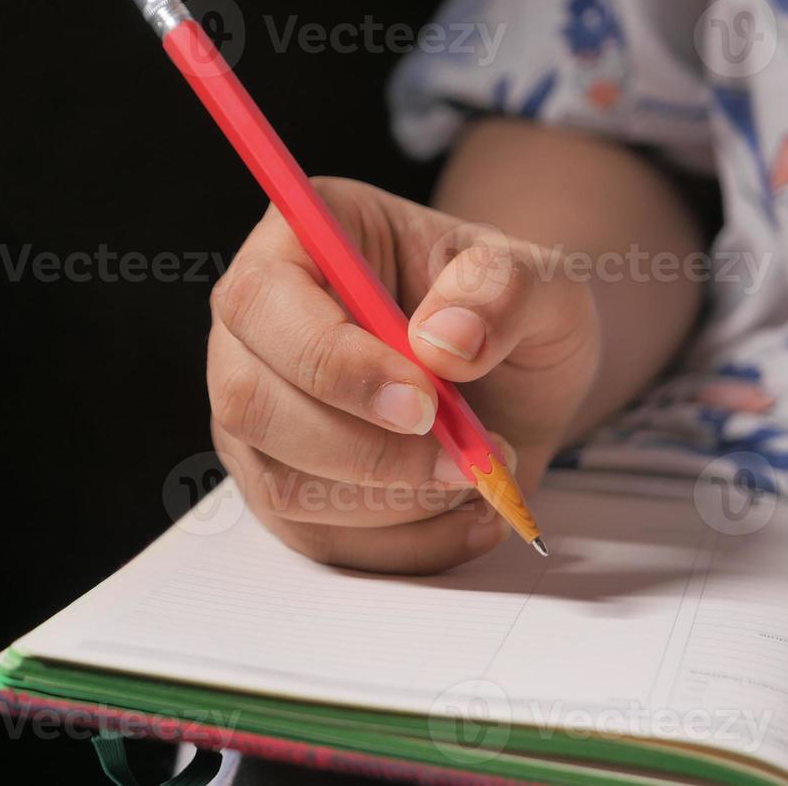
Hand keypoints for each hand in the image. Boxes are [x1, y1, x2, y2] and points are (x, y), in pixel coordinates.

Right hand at [207, 177, 599, 573]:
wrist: (516, 373)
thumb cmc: (504, 309)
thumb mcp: (538, 277)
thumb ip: (502, 289)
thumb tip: (446, 339)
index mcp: (298, 242)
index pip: (263, 302)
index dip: (332, 362)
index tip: (423, 403)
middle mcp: (256, 328)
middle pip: (249, 403)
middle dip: (361, 451)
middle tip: (459, 458)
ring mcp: (260, 411)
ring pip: (280, 483)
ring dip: (390, 502)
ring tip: (475, 476)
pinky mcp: (282, 483)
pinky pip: (318, 540)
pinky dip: (403, 545)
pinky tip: (467, 516)